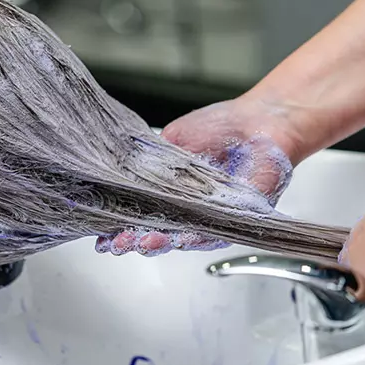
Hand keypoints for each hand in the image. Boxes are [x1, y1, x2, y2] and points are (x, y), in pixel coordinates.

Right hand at [95, 94, 304, 255]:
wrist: (261, 120)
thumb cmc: (221, 127)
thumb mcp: (175, 139)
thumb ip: (152, 161)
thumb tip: (123, 177)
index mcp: (172, 192)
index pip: (142, 215)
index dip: (121, 226)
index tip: (103, 234)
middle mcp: (190, 210)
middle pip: (158, 233)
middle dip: (135, 240)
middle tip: (118, 243)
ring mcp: (212, 217)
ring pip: (183, 239)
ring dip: (161, 242)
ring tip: (141, 241)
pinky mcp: (237, 220)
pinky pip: (215, 232)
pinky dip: (198, 236)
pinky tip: (180, 238)